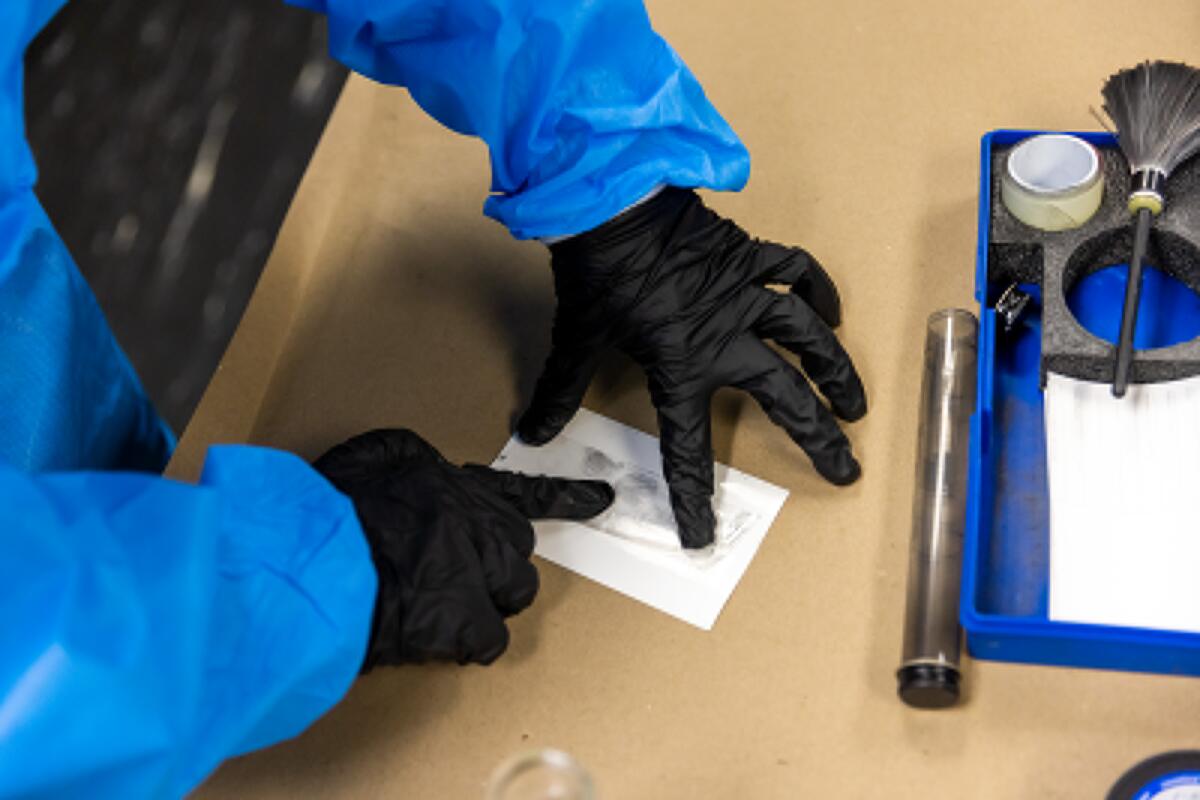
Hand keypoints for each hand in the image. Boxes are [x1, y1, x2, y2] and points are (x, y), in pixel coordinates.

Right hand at [313, 429, 613, 668]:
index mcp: (459, 488)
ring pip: (514, 595)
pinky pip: (489, 640)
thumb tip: (427, 471)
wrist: (316, 559)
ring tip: (441, 607)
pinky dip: (466, 643)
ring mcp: (477, 573)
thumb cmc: (334, 508)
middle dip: (495, 566)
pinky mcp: (465, 619)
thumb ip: (412, 462)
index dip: (565, 497)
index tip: (602, 498)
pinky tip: (434, 637)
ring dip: (486, 604)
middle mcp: (479, 526)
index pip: (524, 493)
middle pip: (519, 552)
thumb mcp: (375, 456)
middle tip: (453, 576)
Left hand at [517, 188, 865, 548]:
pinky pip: (796, 270)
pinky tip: (832, 313)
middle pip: (783, 395)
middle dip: (818, 436)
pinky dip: (818, 289)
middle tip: (847, 468)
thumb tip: (531, 434)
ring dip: (835, 370)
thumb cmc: (596, 270)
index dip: (692, 496)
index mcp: (681, 363)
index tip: (702, 536)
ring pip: (806, 335)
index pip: (688, 446)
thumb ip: (560, 390)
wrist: (611, 200)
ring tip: (857, 403)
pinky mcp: (749, 255)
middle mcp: (724, 335)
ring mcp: (743, 293)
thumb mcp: (577, 336)